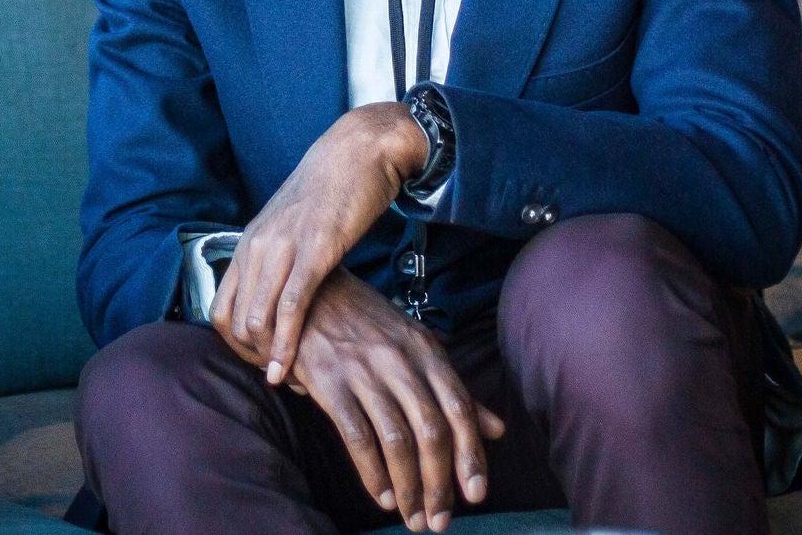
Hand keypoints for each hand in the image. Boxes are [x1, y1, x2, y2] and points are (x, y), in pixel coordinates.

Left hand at [211, 102, 427, 382]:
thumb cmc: (331, 194)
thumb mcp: (294, 230)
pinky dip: (287, 342)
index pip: (221, 307)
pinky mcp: (314, 251)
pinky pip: (290, 305)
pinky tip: (289, 367)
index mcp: (250, 243)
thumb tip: (282, 296)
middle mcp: (256, 247)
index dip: (234, 344)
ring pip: (256, 316)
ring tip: (282, 381)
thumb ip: (283, 261)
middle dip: (250, 357)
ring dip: (266, 355)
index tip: (258, 364)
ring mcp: (282, 248)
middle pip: (233, 318)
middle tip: (274, 379)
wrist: (358, 153)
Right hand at [289, 271, 504, 532]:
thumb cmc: (364, 321)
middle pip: (431, 431)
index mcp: (425, 349)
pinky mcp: (328, 380)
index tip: (476, 495)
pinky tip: (381, 495)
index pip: (458, 409)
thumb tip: (497, 429)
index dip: (471, 456)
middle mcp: (399, 360)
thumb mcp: (414, 344)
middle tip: (441, 520)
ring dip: (408, 487)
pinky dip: (371, 472)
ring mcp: (362, 370)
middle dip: (440, 483)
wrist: (304, 289)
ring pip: (396, 439)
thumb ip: (453, 387)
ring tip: (412, 517)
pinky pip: (356, 435)